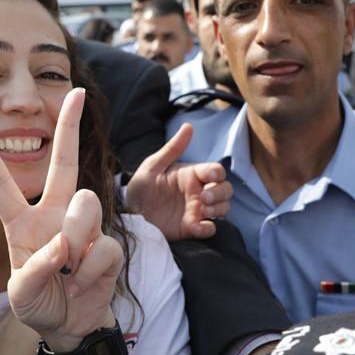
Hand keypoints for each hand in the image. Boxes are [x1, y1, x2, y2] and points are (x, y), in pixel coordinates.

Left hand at [0, 88, 124, 351]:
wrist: (72, 324)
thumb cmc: (39, 303)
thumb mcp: (21, 296)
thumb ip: (34, 272)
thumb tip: (62, 247)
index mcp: (21, 222)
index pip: (1, 184)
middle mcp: (54, 215)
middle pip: (65, 163)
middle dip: (70, 126)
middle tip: (76, 93)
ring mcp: (83, 227)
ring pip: (87, 203)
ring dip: (76, 237)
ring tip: (69, 271)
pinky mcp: (107, 244)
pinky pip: (102, 245)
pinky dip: (91, 270)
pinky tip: (84, 282)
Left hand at [126, 123, 231, 240]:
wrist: (128, 214)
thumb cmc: (140, 187)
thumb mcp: (153, 166)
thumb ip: (172, 148)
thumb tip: (189, 126)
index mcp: (192, 175)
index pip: (216, 171)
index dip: (217, 173)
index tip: (209, 176)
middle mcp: (198, 192)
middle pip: (225, 189)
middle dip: (220, 193)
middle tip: (204, 198)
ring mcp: (197, 210)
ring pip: (223, 208)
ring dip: (218, 209)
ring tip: (201, 210)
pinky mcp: (192, 228)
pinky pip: (210, 229)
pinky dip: (207, 228)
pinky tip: (195, 227)